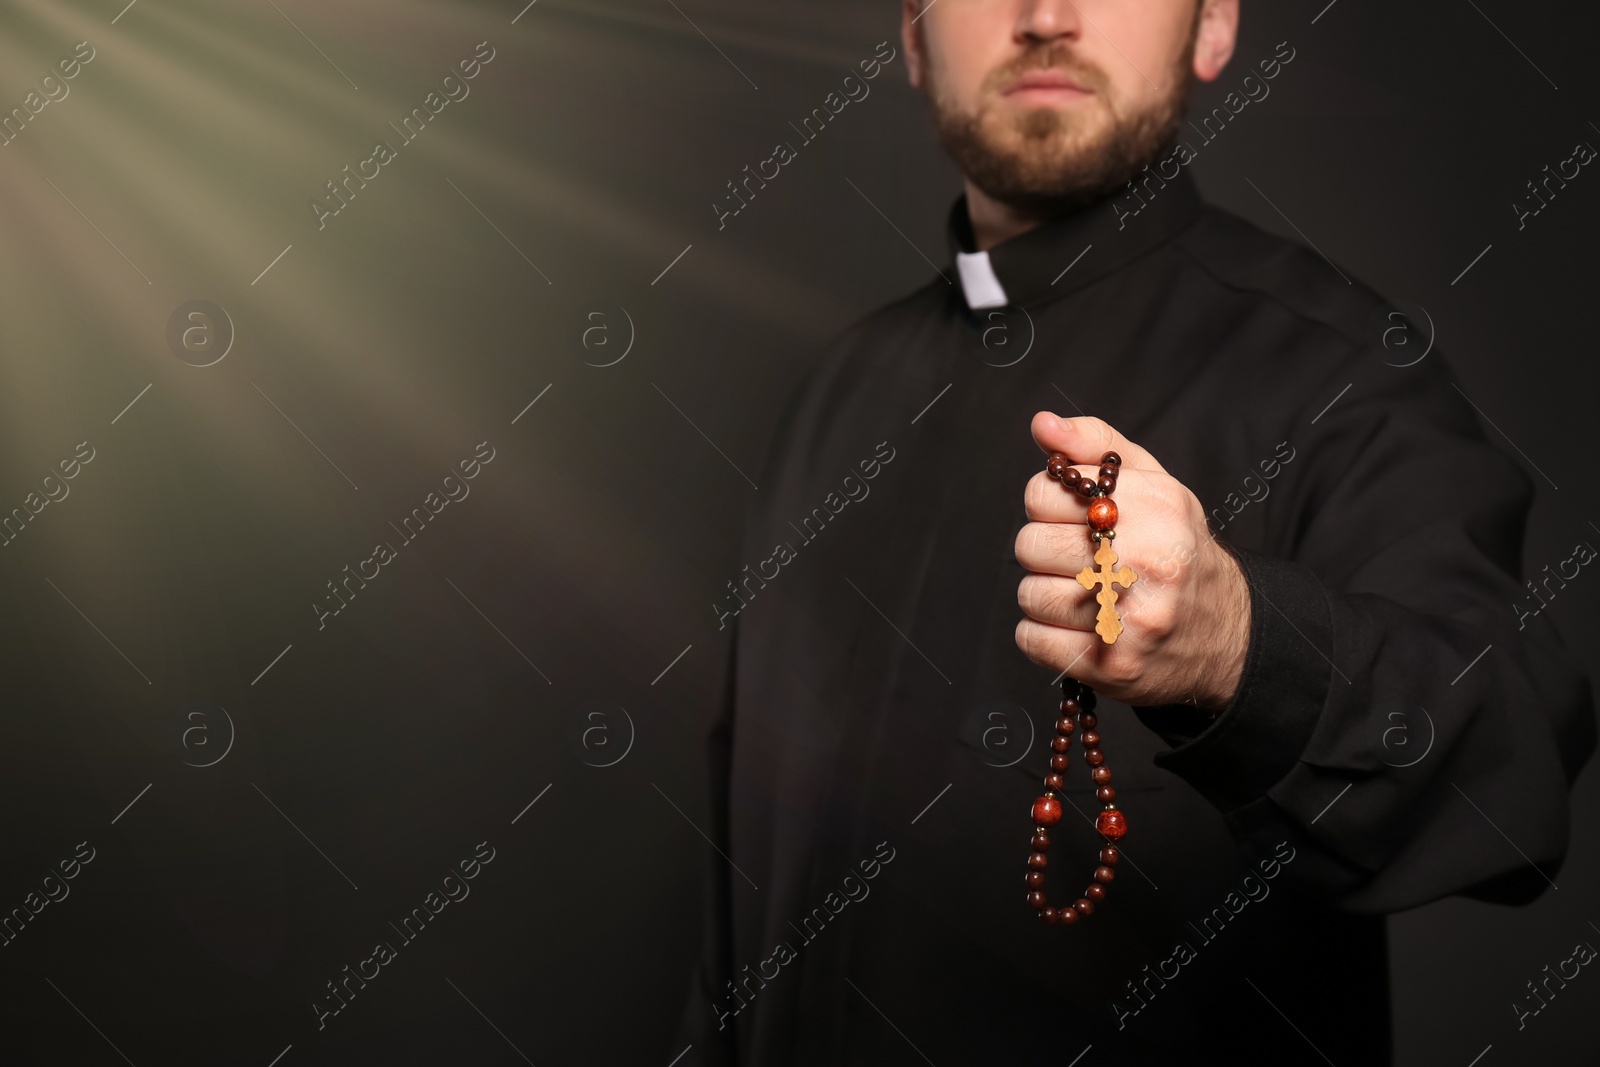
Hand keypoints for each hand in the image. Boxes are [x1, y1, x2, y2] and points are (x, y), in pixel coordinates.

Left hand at [1013, 413, 1251, 711]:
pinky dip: (1041, 634)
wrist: (1228, 631)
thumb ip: (1096, 445)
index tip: (1068, 518)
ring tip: (1079, 594)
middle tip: (1076, 560)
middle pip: (1031, 545)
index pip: (1045, 493)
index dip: (1046, 505)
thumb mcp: (1153, 483)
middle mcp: (1146, 560)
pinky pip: (1032, 639)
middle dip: (1043, 552)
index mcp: (1155, 507)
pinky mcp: (1113, 664)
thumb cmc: (1176, 549)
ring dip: (1043, 595)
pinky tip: (1074, 625)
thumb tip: (1042, 424)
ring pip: (1030, 594)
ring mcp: (1131, 617)